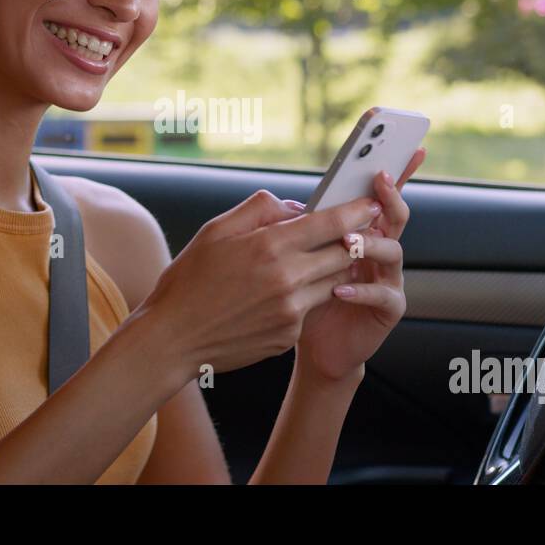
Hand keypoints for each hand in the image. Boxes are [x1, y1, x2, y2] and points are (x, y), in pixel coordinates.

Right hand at [134, 189, 381, 381]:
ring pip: (333, 283)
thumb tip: (295, 207)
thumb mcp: (215, 231)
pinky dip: (305, 298)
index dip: (357, 211)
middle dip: (354, 241)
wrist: (173, 339)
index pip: (331, 224)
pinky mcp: (289, 336)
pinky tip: (280, 296)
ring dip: (332, 270)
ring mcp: (291, 311)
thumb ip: (259, 209)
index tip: (371, 204)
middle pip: (344, 254)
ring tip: (314, 263)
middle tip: (357, 232)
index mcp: (269, 246)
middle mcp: (287, 279)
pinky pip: (310, 309)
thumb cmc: (189, 281)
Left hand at [295, 148, 425, 383]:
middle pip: (395, 216)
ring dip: (371, 242)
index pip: (380, 197)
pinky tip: (339, 289)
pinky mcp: (389, 308)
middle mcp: (380, 250)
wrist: (315, 345)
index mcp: (362, 232)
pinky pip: (383, 293)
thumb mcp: (300, 257)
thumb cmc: (306, 295)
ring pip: (392, 250)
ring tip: (348, 242)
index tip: (408, 146)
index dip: (397, 172)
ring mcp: (388, 277)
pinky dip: (361, 289)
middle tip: (380, 179)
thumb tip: (292, 205)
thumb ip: (304, 231)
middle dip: (391, 195)